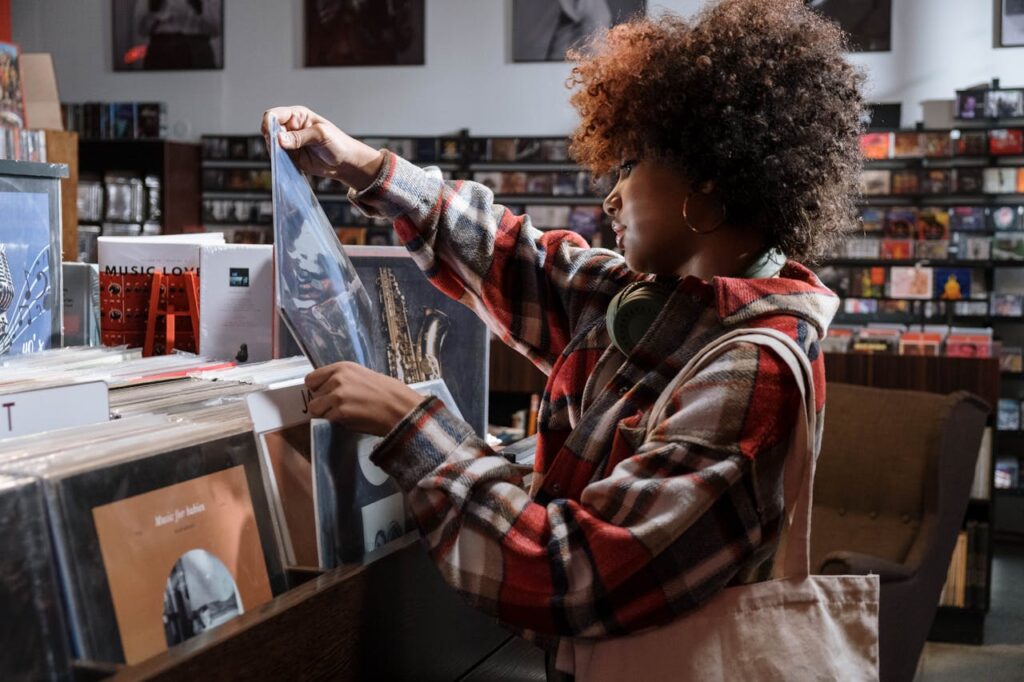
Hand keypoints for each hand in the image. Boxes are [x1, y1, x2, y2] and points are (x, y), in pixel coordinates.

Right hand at [261, 106, 384, 190]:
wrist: (346, 163)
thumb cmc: (338, 143)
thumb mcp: (320, 135)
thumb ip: (299, 137)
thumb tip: (279, 139)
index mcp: (297, 115)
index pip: (274, 115)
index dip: (269, 123)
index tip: (271, 134)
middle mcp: (291, 127)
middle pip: (269, 130)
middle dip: (271, 139)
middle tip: (280, 148)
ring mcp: (289, 143)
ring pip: (271, 145)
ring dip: (274, 151)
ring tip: (286, 156)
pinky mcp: (291, 157)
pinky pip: (278, 157)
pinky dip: (278, 160)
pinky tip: (285, 163)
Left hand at [305, 362, 425, 436]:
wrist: (401, 408)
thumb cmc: (389, 393)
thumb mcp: (363, 376)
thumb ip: (343, 380)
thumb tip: (328, 390)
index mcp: (342, 367)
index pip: (311, 379)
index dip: (318, 389)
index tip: (326, 395)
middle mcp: (336, 379)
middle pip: (313, 396)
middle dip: (324, 403)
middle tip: (342, 408)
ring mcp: (336, 396)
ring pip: (316, 410)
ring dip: (327, 414)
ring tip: (345, 415)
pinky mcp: (339, 413)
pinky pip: (326, 420)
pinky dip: (336, 423)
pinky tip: (352, 420)